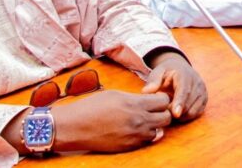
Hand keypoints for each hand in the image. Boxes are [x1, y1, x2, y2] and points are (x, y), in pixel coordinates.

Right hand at [35, 89, 172, 152]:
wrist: (74, 127)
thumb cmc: (92, 106)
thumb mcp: (116, 94)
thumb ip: (136, 98)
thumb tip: (150, 101)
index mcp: (135, 104)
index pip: (164, 101)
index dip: (161, 98)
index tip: (155, 98)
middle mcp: (138, 121)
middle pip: (166, 118)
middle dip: (163, 112)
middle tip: (154, 110)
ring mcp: (134, 136)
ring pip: (158, 132)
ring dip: (154, 126)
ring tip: (143, 121)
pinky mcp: (128, 147)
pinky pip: (145, 142)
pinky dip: (144, 136)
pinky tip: (134, 130)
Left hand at [144, 52, 206, 121]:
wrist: (180, 68)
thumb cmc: (166, 72)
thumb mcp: (157, 72)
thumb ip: (152, 81)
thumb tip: (146, 91)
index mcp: (185, 75)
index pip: (184, 91)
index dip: (180, 103)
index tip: (175, 114)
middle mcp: (197, 82)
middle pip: (189, 103)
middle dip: (176, 112)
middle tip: (164, 110)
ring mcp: (202, 91)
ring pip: (194, 110)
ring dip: (181, 115)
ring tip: (170, 109)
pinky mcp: (204, 98)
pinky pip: (197, 113)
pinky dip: (187, 116)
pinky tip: (178, 111)